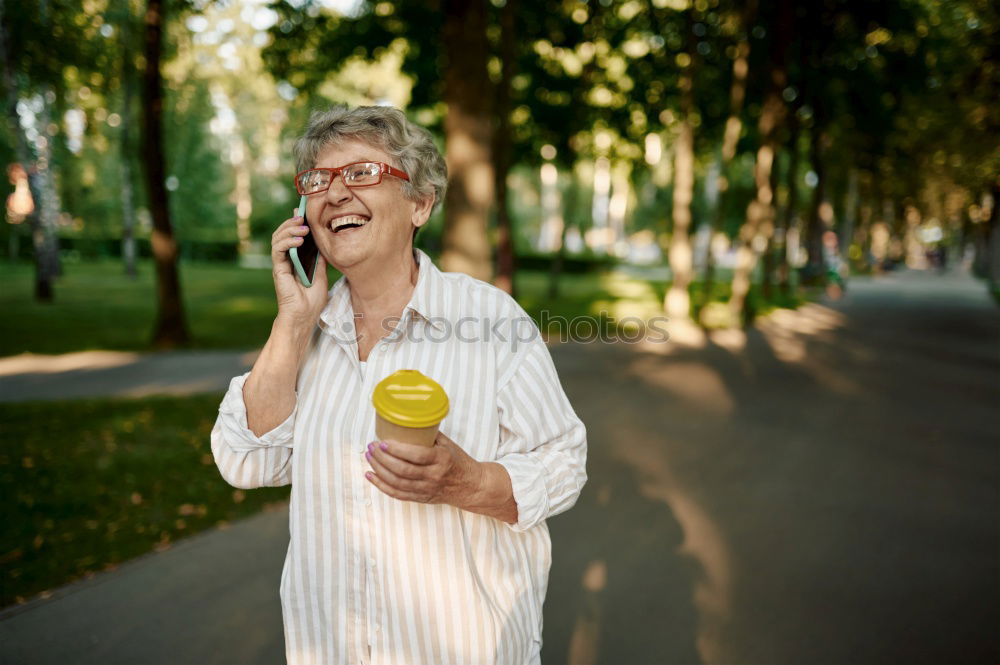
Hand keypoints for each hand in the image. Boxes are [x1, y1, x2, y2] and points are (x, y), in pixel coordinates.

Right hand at [270, 209, 328, 328]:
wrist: (305, 317)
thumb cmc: (312, 300)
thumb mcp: (322, 275)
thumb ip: (320, 259)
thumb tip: (324, 243)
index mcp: (296, 259)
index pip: (293, 235)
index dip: (296, 222)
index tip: (303, 210)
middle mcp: (286, 260)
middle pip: (283, 233)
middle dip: (292, 222)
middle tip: (302, 215)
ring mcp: (281, 264)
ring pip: (278, 239)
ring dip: (290, 229)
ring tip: (303, 226)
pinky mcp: (278, 270)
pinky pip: (278, 251)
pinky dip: (287, 242)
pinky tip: (299, 240)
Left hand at [364, 432, 483, 506]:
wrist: (470, 486)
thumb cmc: (459, 462)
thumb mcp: (448, 444)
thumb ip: (429, 435)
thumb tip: (407, 421)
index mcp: (441, 459)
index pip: (416, 456)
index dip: (397, 450)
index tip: (383, 442)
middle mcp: (433, 476)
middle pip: (402, 470)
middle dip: (382, 458)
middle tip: (372, 447)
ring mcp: (426, 489)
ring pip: (397, 483)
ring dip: (379, 470)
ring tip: (369, 457)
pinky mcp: (420, 498)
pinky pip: (397, 494)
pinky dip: (381, 485)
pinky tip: (370, 476)